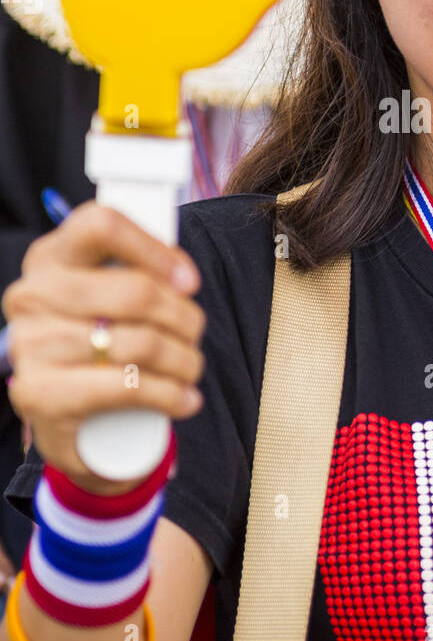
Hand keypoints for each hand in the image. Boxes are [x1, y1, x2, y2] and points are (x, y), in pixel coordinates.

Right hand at [1, 201, 205, 493]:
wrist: (64, 414)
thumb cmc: (96, 340)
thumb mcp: (109, 296)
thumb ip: (139, 271)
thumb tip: (183, 278)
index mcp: (50, 257)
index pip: (101, 226)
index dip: (155, 249)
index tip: (189, 281)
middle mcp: (31, 295)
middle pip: (136, 292)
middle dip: (183, 316)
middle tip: (195, 332)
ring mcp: (30, 345)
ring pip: (142, 343)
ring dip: (184, 360)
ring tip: (191, 368)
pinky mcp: (39, 395)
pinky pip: (127, 388)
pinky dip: (170, 395)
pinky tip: (186, 400)